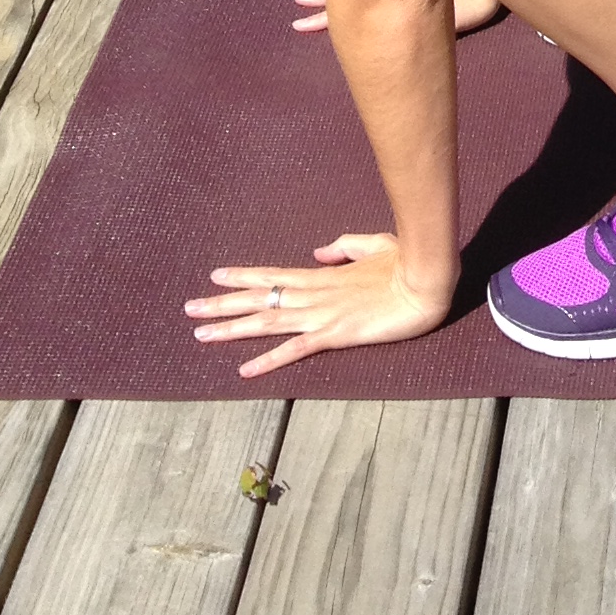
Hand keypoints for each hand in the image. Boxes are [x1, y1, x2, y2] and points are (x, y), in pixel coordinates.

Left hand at [184, 232, 453, 377]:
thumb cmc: (405, 262)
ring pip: (268, 322)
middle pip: (260, 299)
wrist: (425, 282)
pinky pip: (295, 350)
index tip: (216, 275)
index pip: (274, 276)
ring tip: (201, 334)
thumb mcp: (372, 244)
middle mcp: (315, 295)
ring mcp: (322, 315)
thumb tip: (318, 252)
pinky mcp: (336, 335)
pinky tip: (244, 371)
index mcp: (323, 275)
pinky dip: (268, 360)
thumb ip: (343, 247)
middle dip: (222, 304)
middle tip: (189, 309)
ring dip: (232, 329)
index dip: (243, 277)